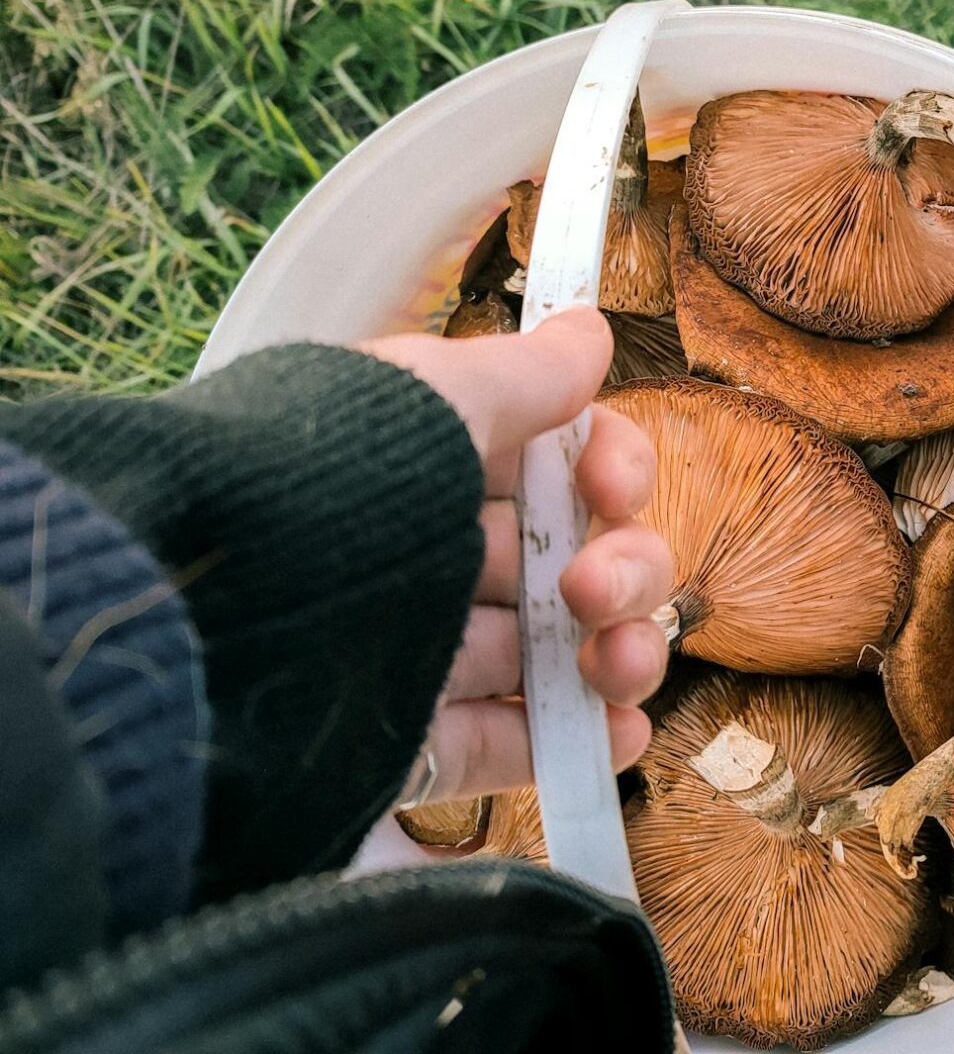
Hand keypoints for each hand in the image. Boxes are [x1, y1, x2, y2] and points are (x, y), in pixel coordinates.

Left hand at [361, 307, 670, 802]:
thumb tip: (588, 329)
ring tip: (615, 665)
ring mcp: (424, 654)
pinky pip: (510, 745)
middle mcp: (434, 555)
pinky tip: (618, 731)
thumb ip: (523, 374)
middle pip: (574, 560)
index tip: (611, 490)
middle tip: (593, 590)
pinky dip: (578, 742)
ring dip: (620, 654)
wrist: (207, 626)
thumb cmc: (325, 487)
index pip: (556, 463)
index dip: (612, 470)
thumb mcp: (431, 400)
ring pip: (556, 654)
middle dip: (625, 569)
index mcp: (435, 463)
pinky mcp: (411, 744)